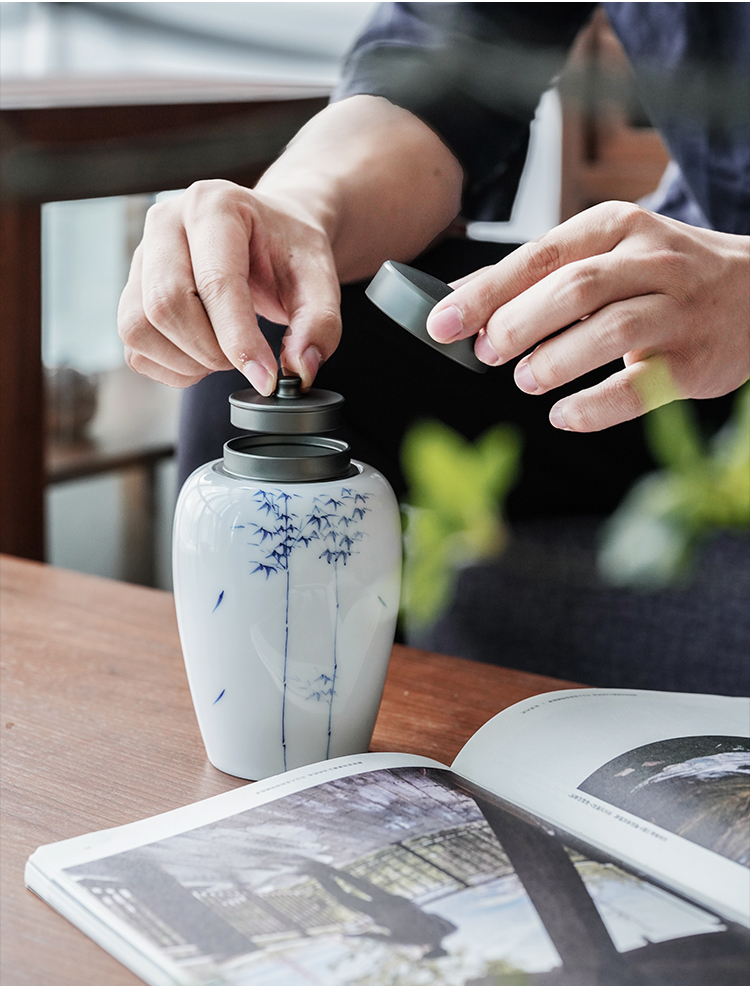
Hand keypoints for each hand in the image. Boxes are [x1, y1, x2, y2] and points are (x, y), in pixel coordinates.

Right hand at [117, 179, 341, 394]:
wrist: (270, 232)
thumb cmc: (290, 249)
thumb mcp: (321, 278)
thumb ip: (320, 323)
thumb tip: (299, 369)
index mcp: (215, 206)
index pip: (215, 283)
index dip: (239, 341)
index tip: (266, 379)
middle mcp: (166, 222)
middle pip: (166, 305)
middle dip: (211, 351)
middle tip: (249, 359)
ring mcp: (141, 255)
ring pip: (139, 328)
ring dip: (187, 361)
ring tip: (225, 353)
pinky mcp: (132, 289)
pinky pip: (134, 345)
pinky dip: (170, 366)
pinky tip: (203, 355)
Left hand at [426, 202, 749, 430]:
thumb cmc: (662, 275)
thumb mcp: (605, 252)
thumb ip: (537, 273)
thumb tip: (460, 297)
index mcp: (616, 227)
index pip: (540, 255)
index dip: (486, 292)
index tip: (443, 322)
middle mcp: (652, 261)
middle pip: (573, 289)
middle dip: (517, 325)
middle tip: (489, 352)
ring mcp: (677, 310)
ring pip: (608, 333)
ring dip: (553, 361)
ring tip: (526, 378)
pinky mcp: (693, 361)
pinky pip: (637, 389)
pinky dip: (592, 407)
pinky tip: (562, 414)